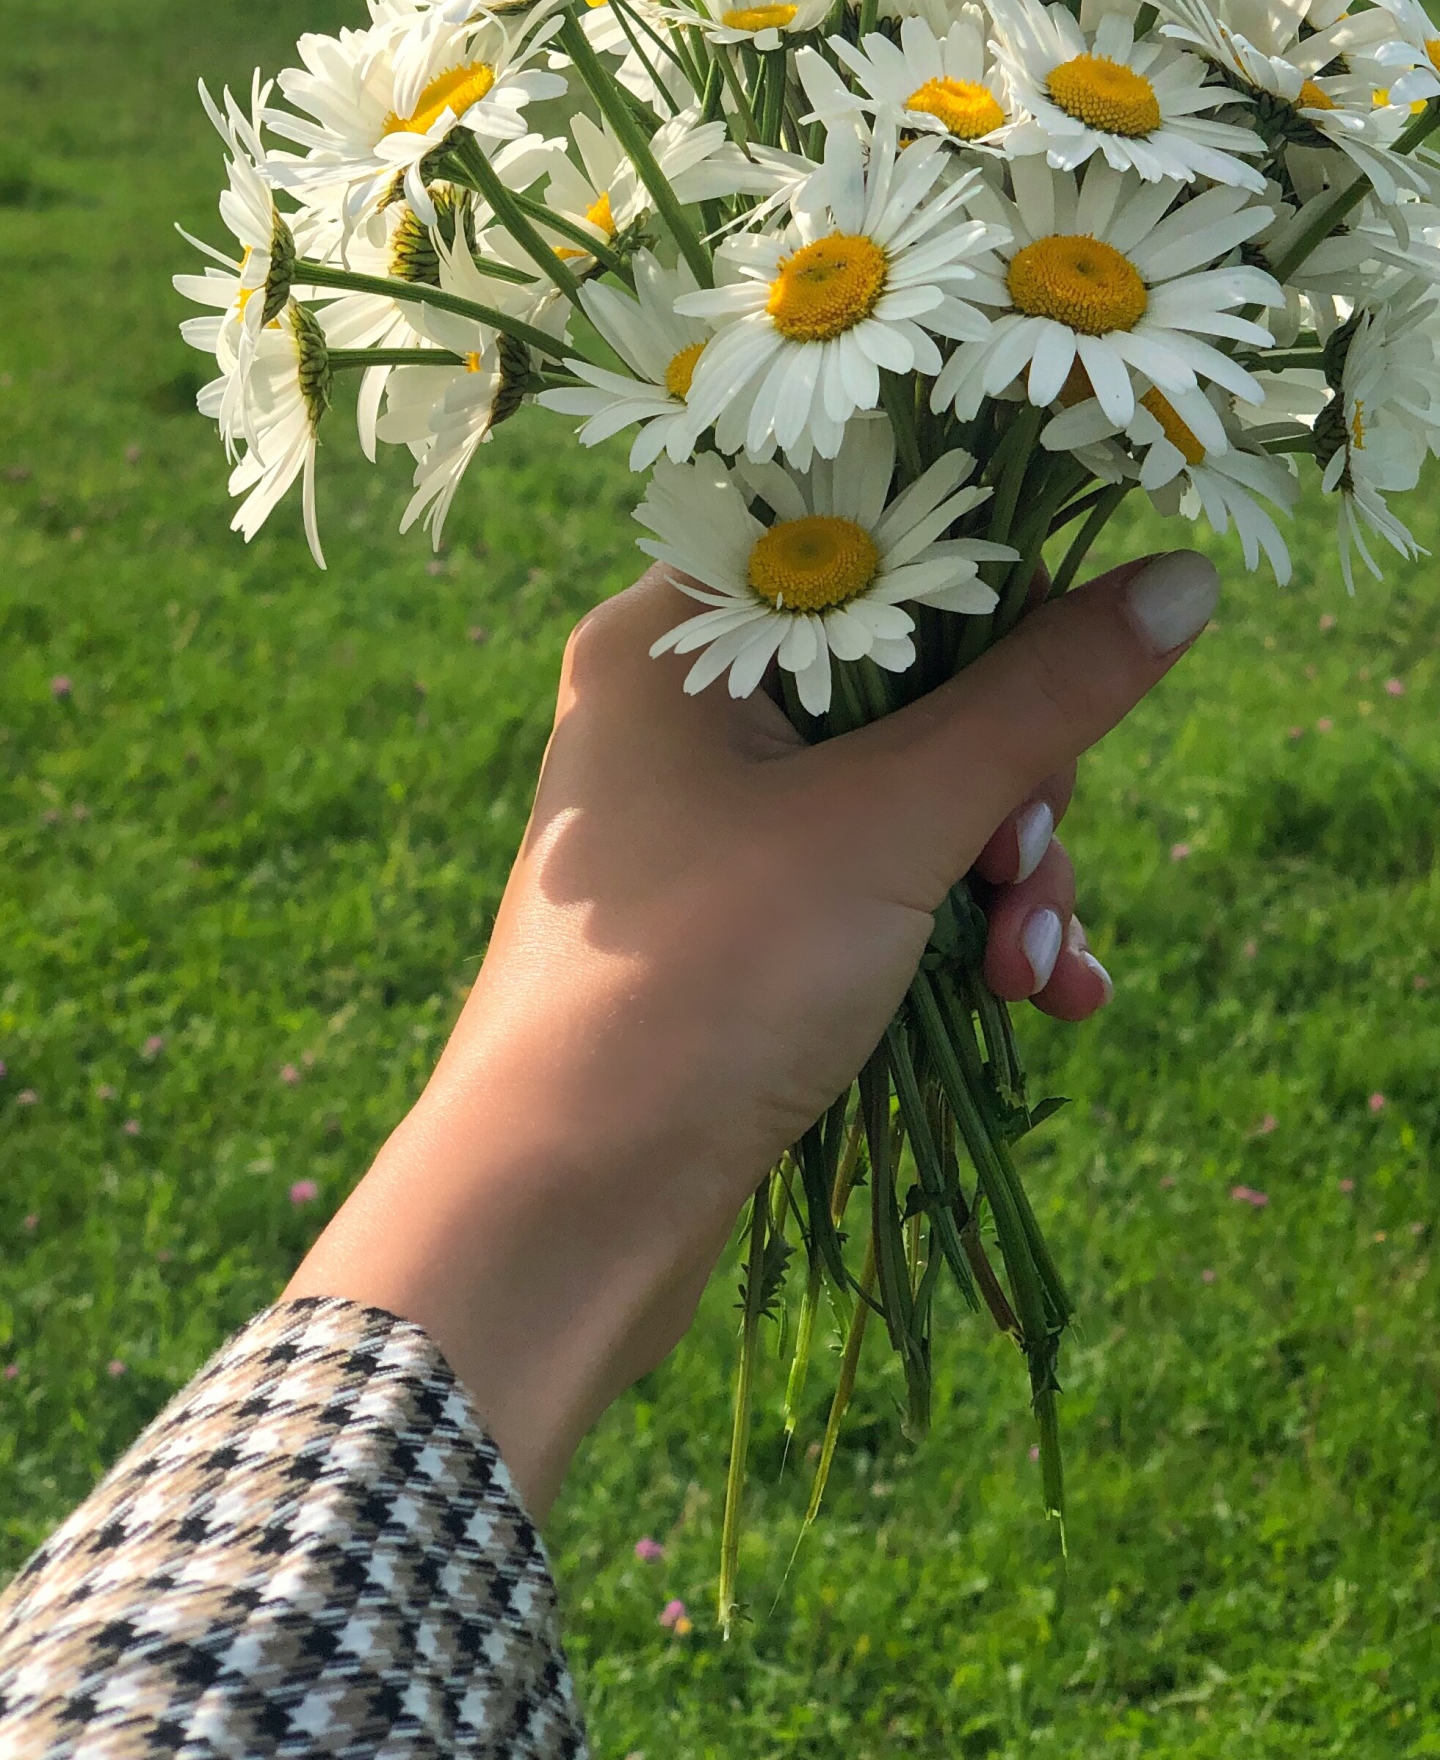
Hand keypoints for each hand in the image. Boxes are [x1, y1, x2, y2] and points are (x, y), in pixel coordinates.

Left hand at [287, 545, 1216, 1513]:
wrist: (559, 1217)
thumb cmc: (701, 981)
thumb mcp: (892, 823)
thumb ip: (1043, 697)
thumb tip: (1182, 578)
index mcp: (676, 630)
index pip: (871, 542)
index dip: (996, 605)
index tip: (1068, 690)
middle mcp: (680, 703)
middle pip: (913, 677)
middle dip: (1012, 784)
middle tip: (1028, 869)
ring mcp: (706, 820)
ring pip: (911, 792)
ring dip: (1004, 874)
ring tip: (1036, 969)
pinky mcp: (736, 923)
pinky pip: (881, 883)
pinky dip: (960, 930)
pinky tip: (1043, 998)